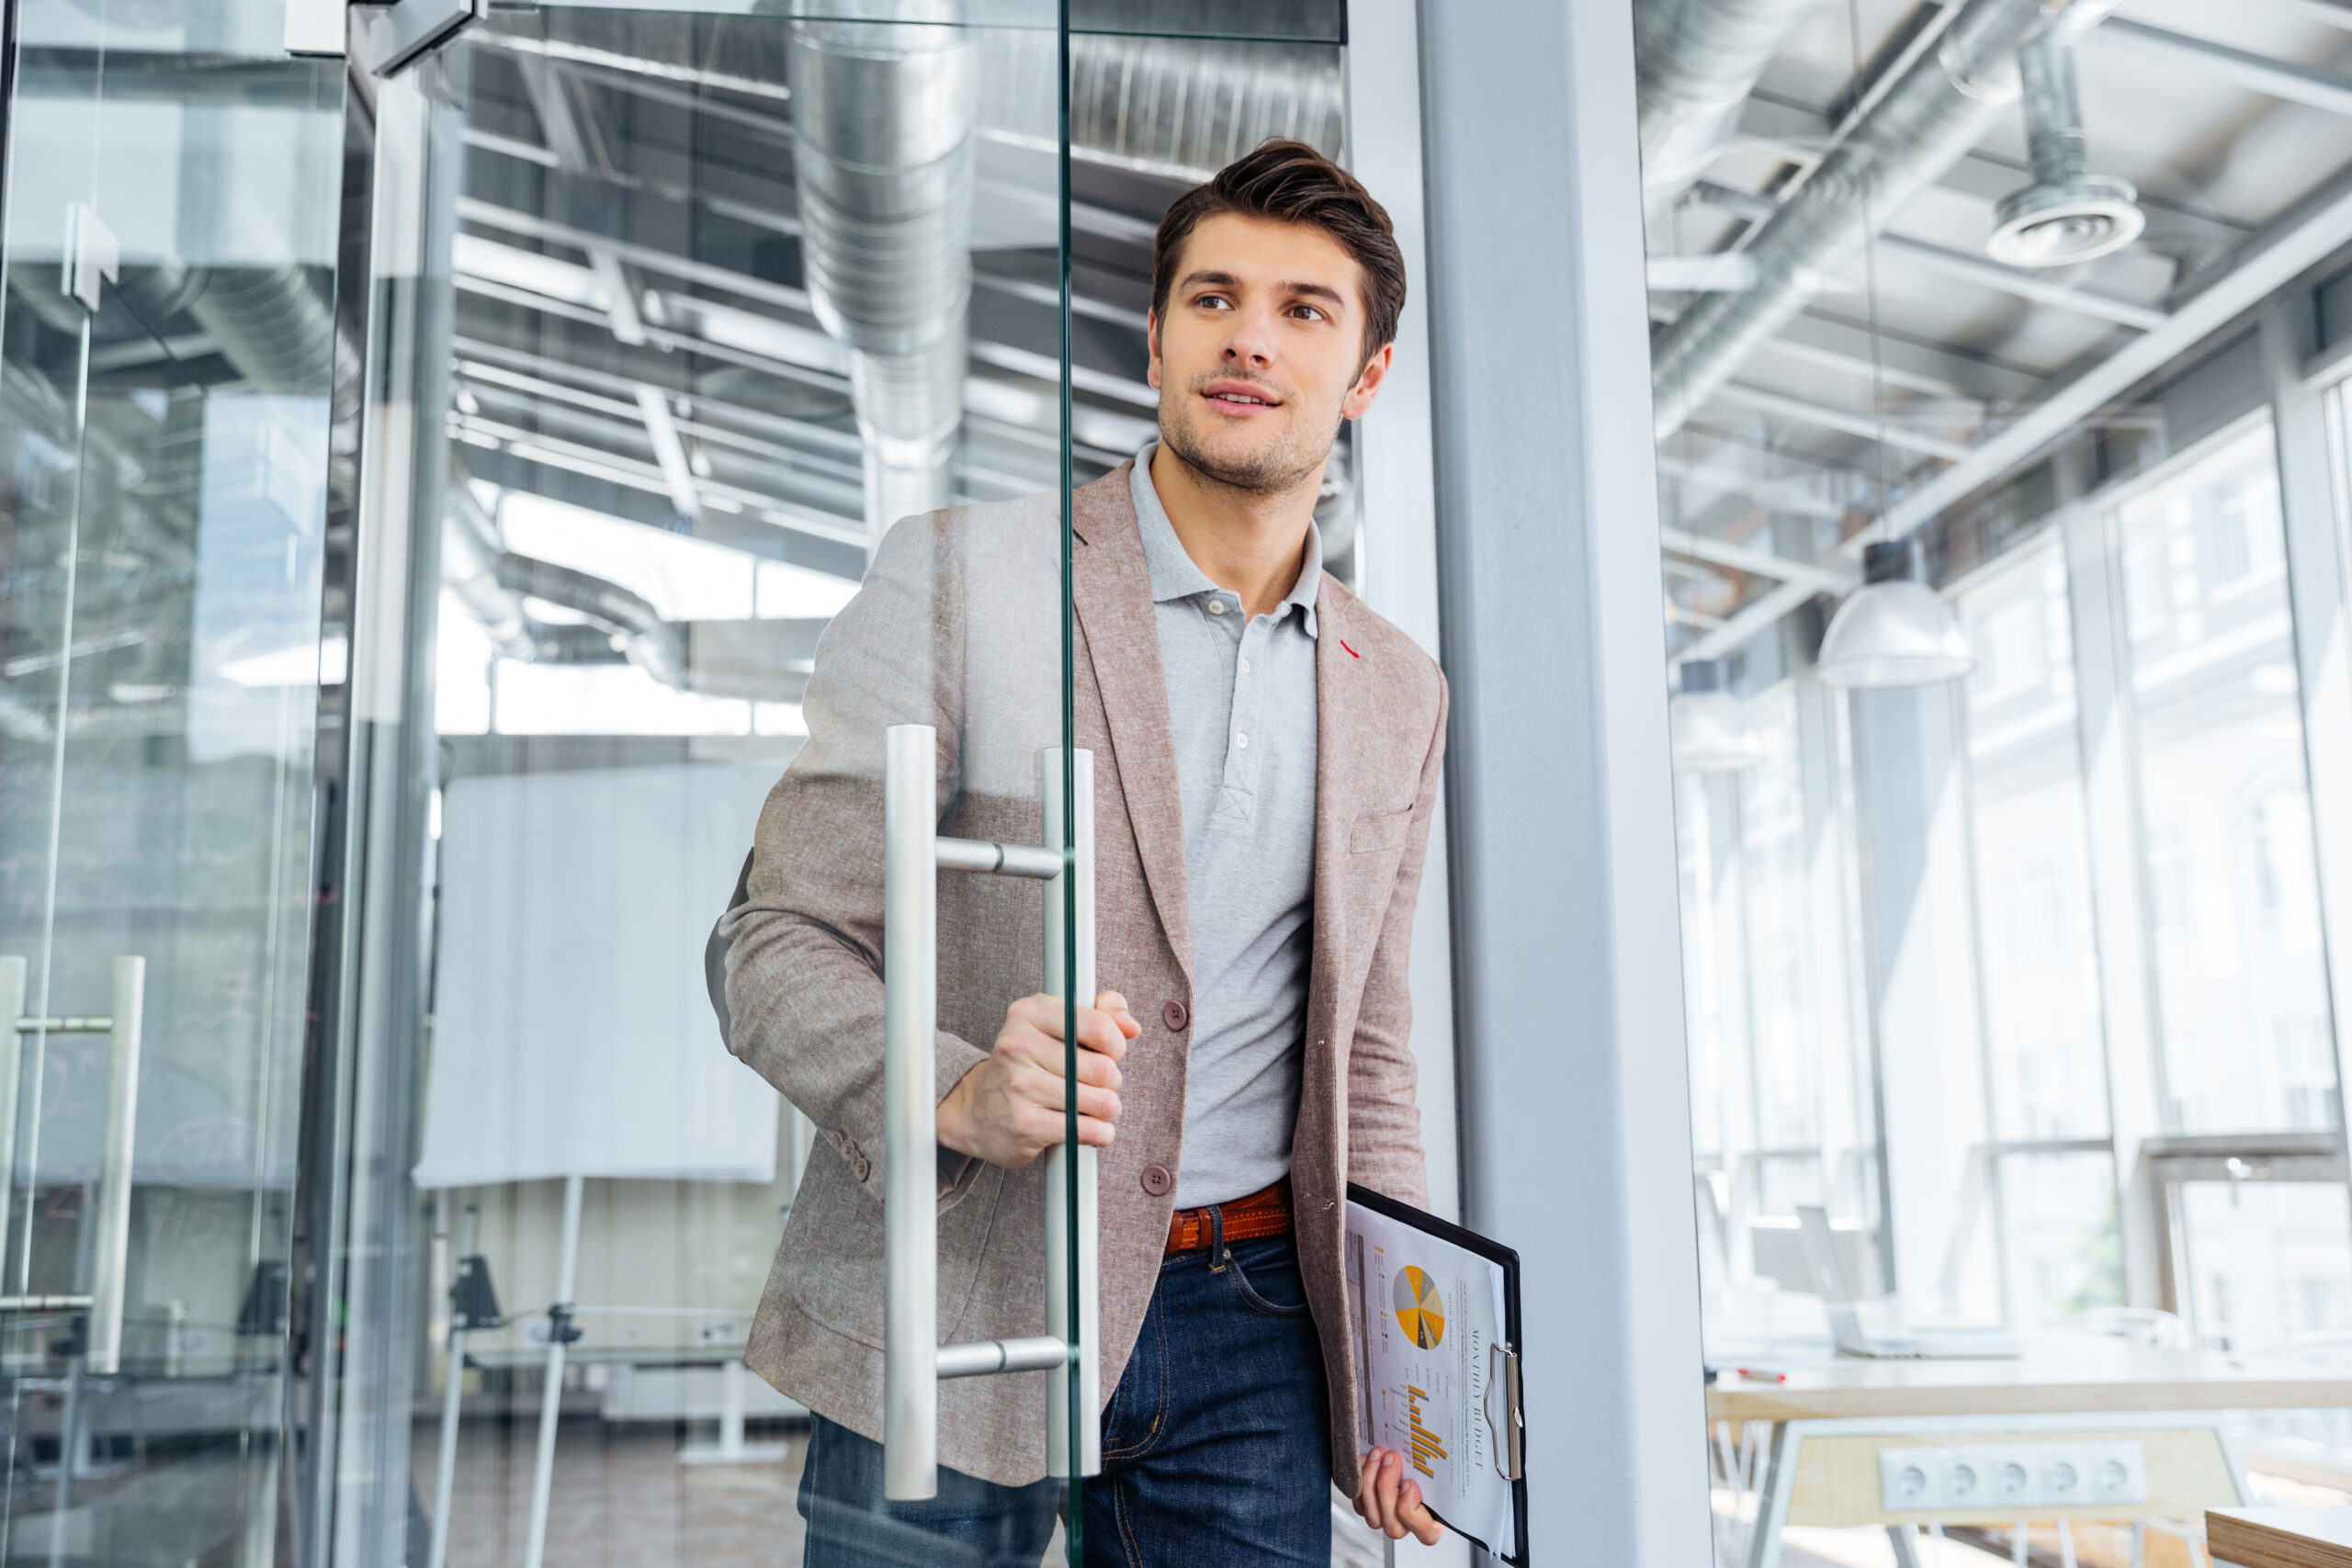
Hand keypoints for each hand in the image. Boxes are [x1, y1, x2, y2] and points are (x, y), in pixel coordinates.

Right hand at [936, 991, 1139, 1168]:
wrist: (977, 1111)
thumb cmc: (1028, 1067)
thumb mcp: (1057, 1028)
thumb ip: (1100, 1015)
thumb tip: (1131, 1025)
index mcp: (1030, 1012)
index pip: (1100, 1027)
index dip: (1116, 1046)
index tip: (1108, 1054)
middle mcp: (1019, 1045)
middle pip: (1105, 1069)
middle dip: (1111, 1083)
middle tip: (1094, 1086)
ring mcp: (1020, 1086)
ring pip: (1101, 1102)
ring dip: (1108, 1111)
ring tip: (1092, 1108)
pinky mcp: (1025, 1124)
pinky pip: (1089, 1131)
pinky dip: (1100, 1134)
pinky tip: (1088, 1129)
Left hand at [1354, 1447, 1442, 1545]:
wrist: (1408, 1450)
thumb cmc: (1431, 1455)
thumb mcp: (1445, 1464)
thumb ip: (1447, 1469)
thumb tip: (1457, 1452)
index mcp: (1436, 1519)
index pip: (1427, 1533)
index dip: (1413, 1511)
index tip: (1409, 1483)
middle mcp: (1410, 1525)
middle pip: (1394, 1526)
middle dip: (1387, 1488)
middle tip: (1391, 1458)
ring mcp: (1387, 1520)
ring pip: (1373, 1517)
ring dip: (1371, 1482)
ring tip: (1377, 1455)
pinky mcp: (1369, 1510)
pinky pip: (1360, 1505)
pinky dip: (1360, 1482)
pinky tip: (1366, 1459)